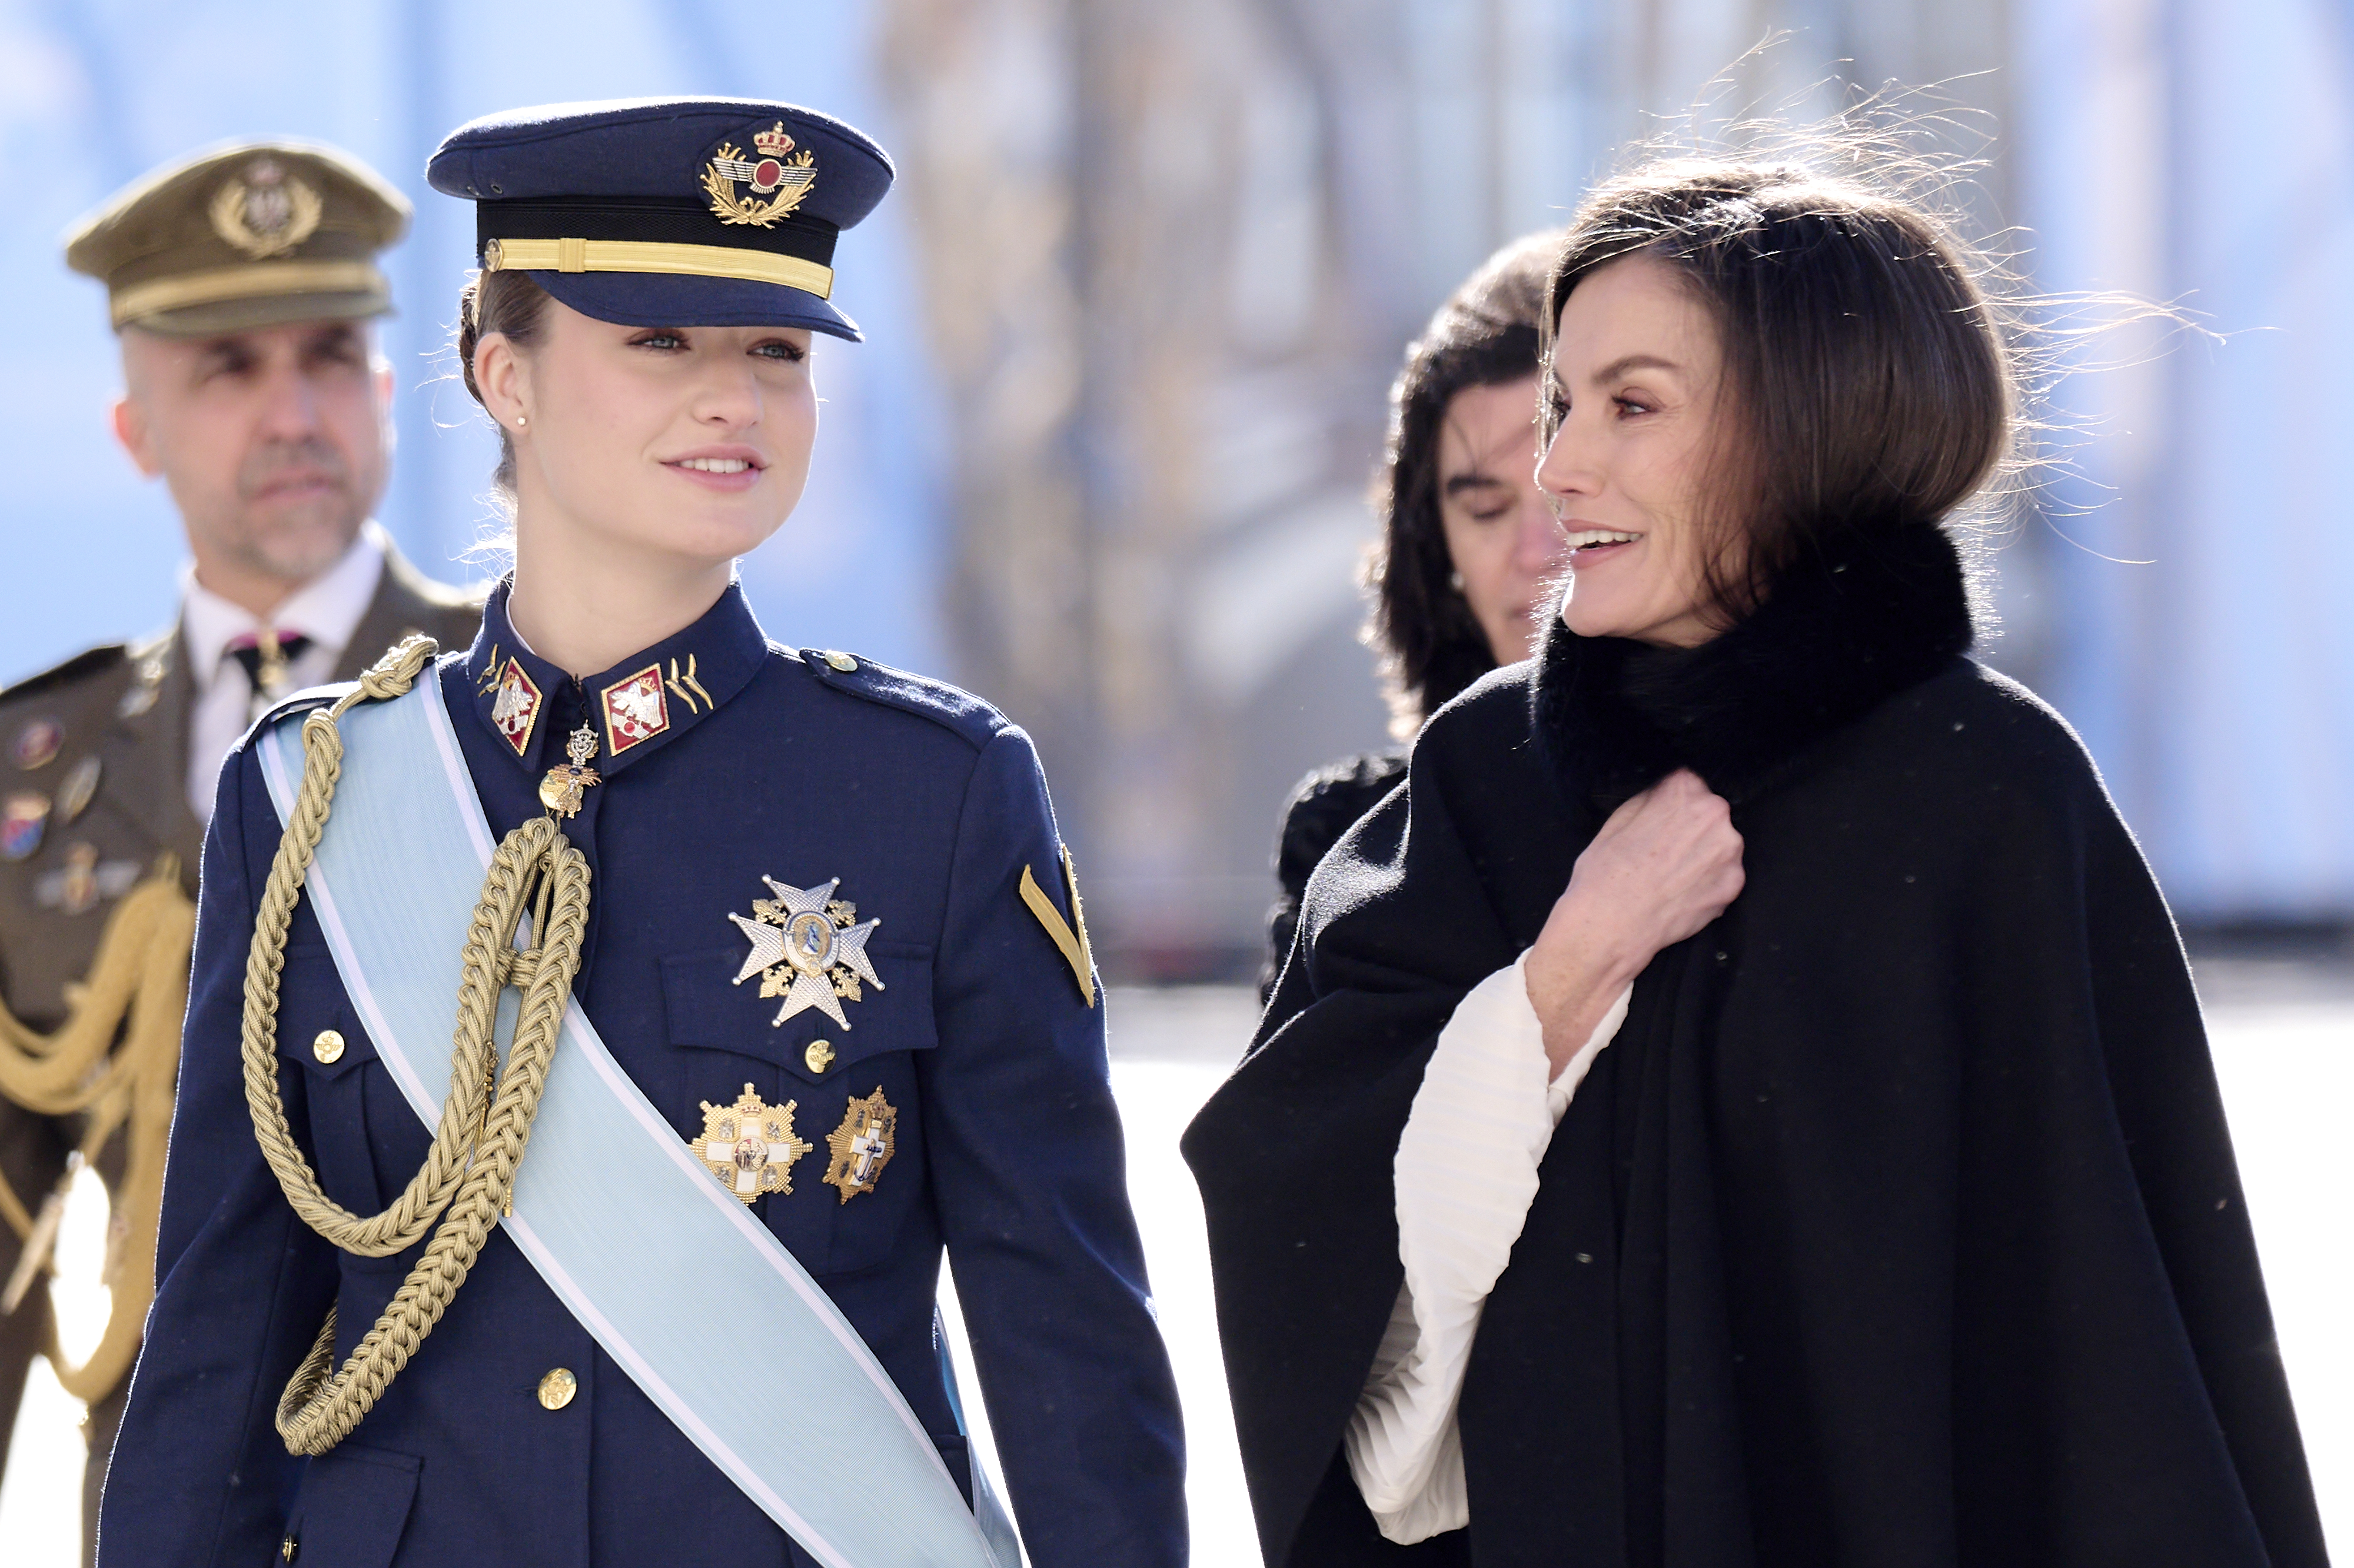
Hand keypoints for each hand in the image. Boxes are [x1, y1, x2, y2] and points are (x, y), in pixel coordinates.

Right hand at [1523, 769, 1743, 1073]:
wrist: (1611, 925)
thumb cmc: (1604, 872)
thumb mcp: (1616, 819)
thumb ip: (1650, 799)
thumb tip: (1664, 794)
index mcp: (1683, 789)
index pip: (1688, 784)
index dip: (1672, 804)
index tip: (1661, 821)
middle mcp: (1714, 813)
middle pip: (1709, 813)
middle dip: (1691, 828)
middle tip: (1663, 851)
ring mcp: (1728, 850)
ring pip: (1719, 844)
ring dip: (1702, 855)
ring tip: (1672, 875)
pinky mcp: (1733, 884)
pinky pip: (1724, 875)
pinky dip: (1707, 882)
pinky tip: (1681, 892)